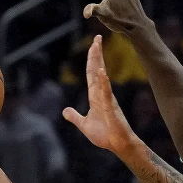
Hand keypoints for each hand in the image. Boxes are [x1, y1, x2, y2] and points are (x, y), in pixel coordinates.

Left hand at [63, 36, 138, 155]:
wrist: (117, 145)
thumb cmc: (105, 135)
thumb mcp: (84, 124)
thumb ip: (75, 117)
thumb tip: (65, 111)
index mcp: (95, 96)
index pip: (91, 73)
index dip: (92, 59)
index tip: (93, 45)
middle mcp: (101, 94)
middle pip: (96, 70)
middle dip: (96, 53)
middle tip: (97, 38)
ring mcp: (107, 99)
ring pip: (101, 76)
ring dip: (98, 61)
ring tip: (97, 47)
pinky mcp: (111, 107)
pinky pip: (106, 92)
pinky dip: (103, 81)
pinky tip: (101, 71)